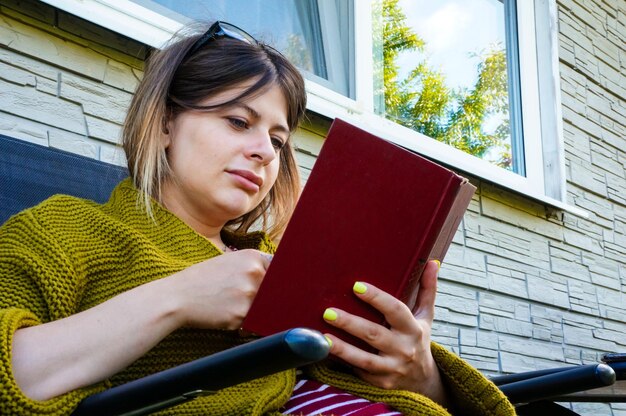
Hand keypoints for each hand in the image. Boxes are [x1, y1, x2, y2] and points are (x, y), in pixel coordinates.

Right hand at [167, 249, 271, 329]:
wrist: (178, 296)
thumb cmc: (203, 279)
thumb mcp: (230, 262)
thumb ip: (253, 267)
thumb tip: (278, 278)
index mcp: (253, 256)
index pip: (281, 269)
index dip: (278, 280)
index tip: (274, 287)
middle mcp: (254, 272)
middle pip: (276, 290)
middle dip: (266, 297)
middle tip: (245, 299)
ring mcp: (249, 294)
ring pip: (264, 307)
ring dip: (254, 310)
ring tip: (231, 304)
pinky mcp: (241, 314)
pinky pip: (252, 321)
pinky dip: (243, 322)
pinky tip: (225, 313)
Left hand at [323, 260, 447, 404]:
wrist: (424, 381)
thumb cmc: (419, 340)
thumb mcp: (425, 317)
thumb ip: (427, 289)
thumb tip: (432, 263)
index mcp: (412, 328)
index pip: (395, 310)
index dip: (376, 298)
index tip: (356, 286)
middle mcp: (403, 349)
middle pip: (374, 334)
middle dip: (350, 323)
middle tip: (328, 312)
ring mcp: (391, 368)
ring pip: (364, 359)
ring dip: (342, 348)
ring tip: (322, 337)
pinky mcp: (380, 383)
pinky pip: (359, 372)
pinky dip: (343, 363)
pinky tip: (326, 353)